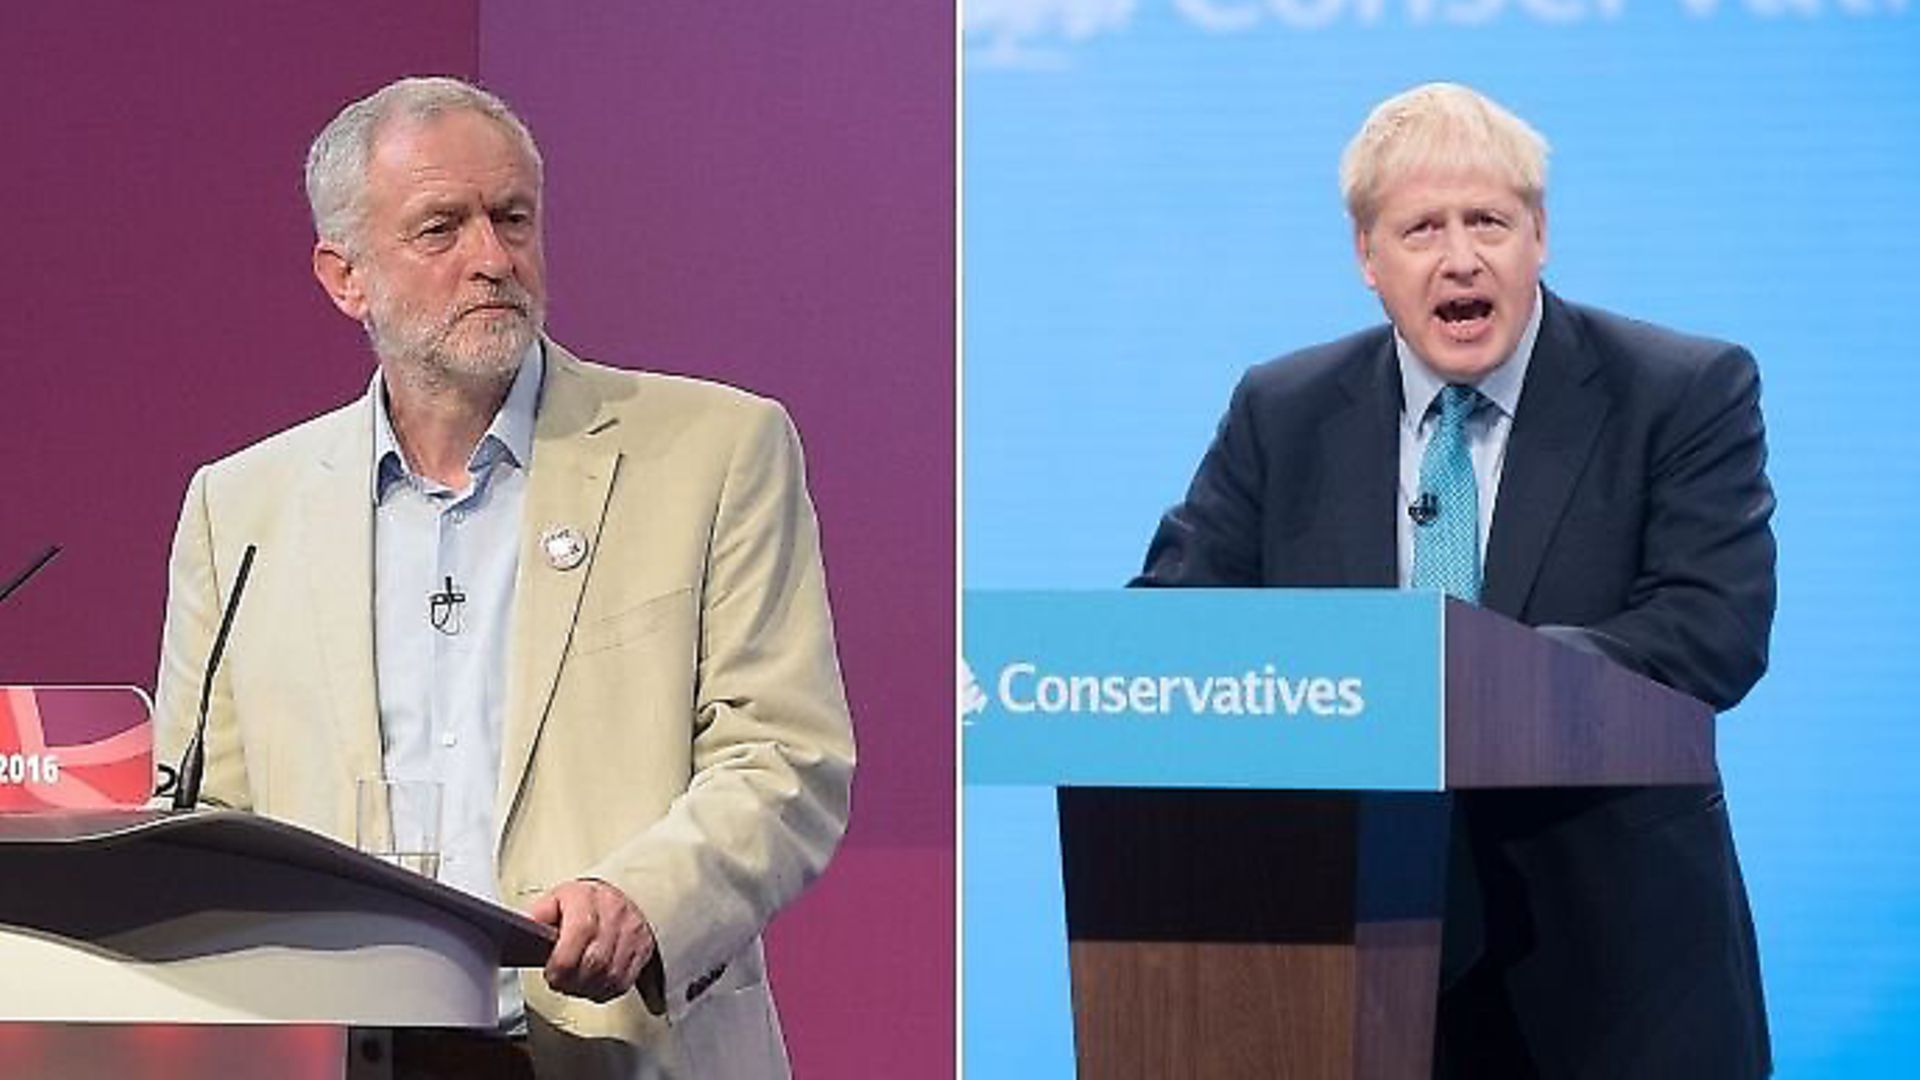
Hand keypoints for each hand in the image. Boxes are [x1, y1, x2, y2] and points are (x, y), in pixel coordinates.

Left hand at [527, 878, 656, 1002]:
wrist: (619, 895)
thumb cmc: (582, 902)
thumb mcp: (556, 899)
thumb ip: (539, 914)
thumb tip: (523, 927)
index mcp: (589, 898)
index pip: (580, 933)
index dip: (562, 962)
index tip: (551, 973)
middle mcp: (615, 914)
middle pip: (596, 961)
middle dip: (571, 981)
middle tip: (559, 982)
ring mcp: (633, 933)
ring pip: (611, 976)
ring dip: (587, 989)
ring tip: (574, 985)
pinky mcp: (643, 950)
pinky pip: (623, 983)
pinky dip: (604, 991)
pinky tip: (591, 986)